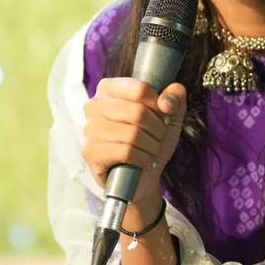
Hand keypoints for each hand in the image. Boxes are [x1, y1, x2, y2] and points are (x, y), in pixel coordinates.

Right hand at [82, 78, 186, 211]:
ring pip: (133, 134)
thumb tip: (167, 100)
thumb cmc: (150, 140)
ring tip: (151, 149)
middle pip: (137, 112)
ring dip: (151, 145)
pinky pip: (126, 152)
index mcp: (109, 89)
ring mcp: (90, 129)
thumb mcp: (169, 116)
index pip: (140, 89)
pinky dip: (143, 158)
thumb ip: (174, 98)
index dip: (158, 104)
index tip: (163, 114)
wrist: (142, 176)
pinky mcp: (90, 152)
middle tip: (158, 137)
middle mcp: (94, 105)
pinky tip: (144, 161)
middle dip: (157, 129)